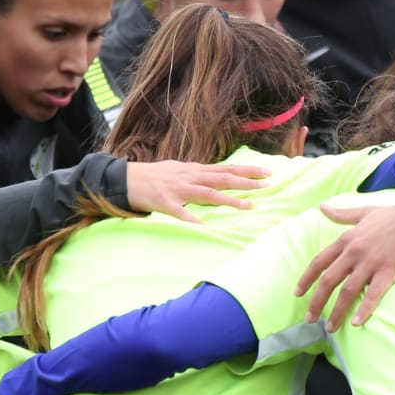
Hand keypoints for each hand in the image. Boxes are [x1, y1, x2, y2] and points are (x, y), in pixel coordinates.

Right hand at [123, 160, 271, 223]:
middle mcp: (190, 177)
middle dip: (247, 181)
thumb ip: (197, 174)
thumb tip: (215, 174)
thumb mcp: (178, 170)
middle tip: (269, 184)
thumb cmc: (153, 177)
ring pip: (208, 194)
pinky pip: (180, 212)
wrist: (125, 179)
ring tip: (249, 206)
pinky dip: (192, 218)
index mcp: (194, 170)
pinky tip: (204, 226)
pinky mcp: (165, 202)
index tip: (267, 171)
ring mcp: (178, 190)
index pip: (225, 168)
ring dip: (230, 200)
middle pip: (223, 178)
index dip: (247, 169)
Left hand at [296, 199, 394, 330]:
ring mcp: (371, 263)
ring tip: (331, 328)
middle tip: (310, 319)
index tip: (297, 294)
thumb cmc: (392, 216)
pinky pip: (373, 295)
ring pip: (348, 292)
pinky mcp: (388, 271)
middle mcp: (354, 252)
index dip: (306, 279)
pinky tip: (356, 323)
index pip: (319, 262)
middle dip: (316, 302)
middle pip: (328, 280)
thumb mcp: (363, 212)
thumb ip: (340, 214)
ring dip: (337, 312)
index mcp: (346, 239)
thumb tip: (321, 207)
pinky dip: (364, 310)